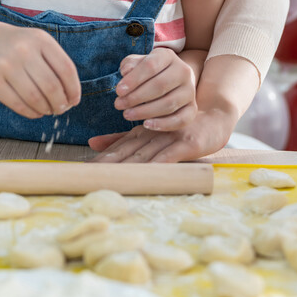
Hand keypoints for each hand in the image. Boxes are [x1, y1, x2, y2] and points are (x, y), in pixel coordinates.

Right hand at [0, 21, 80, 117]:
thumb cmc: (11, 43)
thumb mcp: (33, 40)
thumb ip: (52, 61)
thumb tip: (70, 94)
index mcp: (39, 38)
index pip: (66, 69)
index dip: (74, 89)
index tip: (74, 100)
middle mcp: (23, 50)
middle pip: (52, 87)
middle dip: (60, 103)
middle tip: (60, 109)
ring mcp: (6, 65)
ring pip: (36, 98)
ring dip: (46, 109)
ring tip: (48, 110)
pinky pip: (17, 104)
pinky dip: (31, 113)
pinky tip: (35, 112)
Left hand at [88, 106, 235, 162]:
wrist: (212, 119)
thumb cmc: (176, 129)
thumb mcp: (147, 132)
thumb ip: (121, 139)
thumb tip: (91, 144)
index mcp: (139, 132)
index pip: (117, 148)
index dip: (102, 159)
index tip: (84, 170)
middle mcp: (151, 134)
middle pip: (127, 153)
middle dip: (109, 166)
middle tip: (91, 176)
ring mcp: (169, 139)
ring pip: (146, 154)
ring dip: (129, 167)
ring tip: (112, 177)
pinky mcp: (187, 144)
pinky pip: (171, 155)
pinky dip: (159, 162)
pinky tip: (149, 170)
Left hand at [114, 48, 198, 128]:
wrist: (170, 79)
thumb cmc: (148, 71)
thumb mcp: (137, 63)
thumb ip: (130, 65)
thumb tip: (126, 72)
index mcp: (168, 56)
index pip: (151, 65)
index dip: (133, 79)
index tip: (118, 91)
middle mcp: (183, 71)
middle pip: (160, 85)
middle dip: (136, 97)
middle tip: (119, 104)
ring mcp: (190, 90)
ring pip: (169, 103)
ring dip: (145, 111)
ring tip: (127, 114)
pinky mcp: (192, 108)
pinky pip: (181, 119)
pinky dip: (164, 124)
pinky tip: (146, 124)